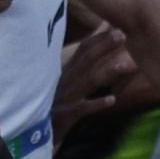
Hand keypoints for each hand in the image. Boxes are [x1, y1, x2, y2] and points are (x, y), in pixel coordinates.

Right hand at [52, 27, 130, 141]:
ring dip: (107, 73)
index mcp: (67, 72)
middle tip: (123, 34)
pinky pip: (82, 109)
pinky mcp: (65, 115)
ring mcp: (65, 98)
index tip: (117, 26)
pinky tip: (112, 99)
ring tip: (126, 64)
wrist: (32, 132)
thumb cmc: (56, 105)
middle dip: (104, 46)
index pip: (83, 50)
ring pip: (87, 82)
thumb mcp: (68, 85)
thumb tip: (102, 53)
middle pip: (86, 60)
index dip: (99, 38)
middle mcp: (66, 81)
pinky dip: (97, 104)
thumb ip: (83, 69)